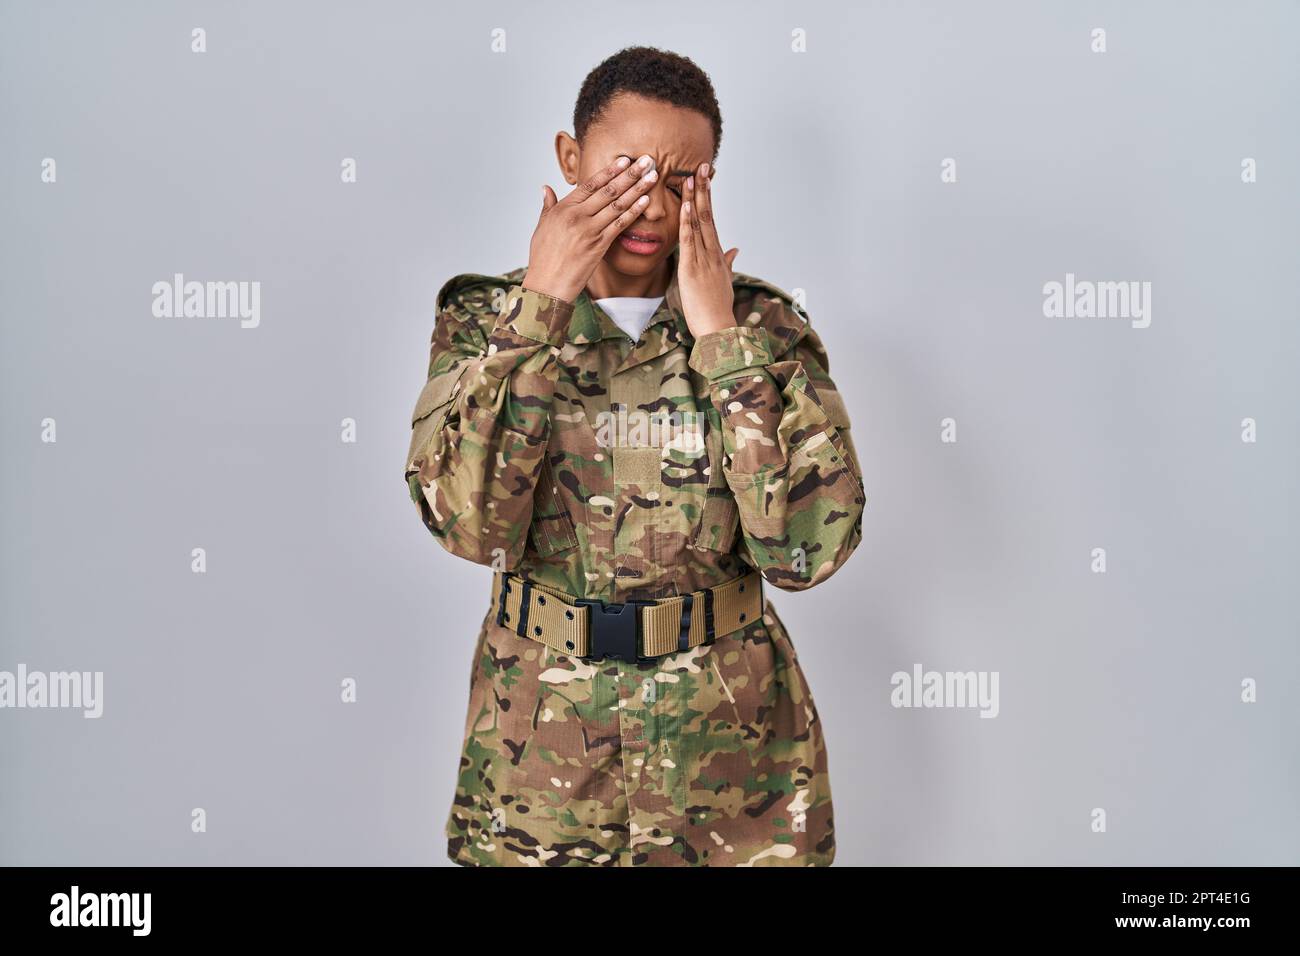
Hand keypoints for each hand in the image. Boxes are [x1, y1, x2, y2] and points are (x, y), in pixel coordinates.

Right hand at [522, 154, 659, 302]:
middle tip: (647, 161)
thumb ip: (547, 206)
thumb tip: (546, 188)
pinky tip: (646, 202)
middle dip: (630, 174)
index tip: (625, 160)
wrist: (547, 285)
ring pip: (617, 204)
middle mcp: (577, 216)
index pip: (590, 184)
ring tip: (652, 177)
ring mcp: (589, 230)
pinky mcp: (599, 245)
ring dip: (637, 189)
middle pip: (608, 190)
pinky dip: (634, 212)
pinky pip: (620, 225)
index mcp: (563, 209)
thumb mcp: (542, 228)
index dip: (610, 171)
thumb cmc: (543, 258)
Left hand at [677, 161, 739, 336]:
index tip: (705, 179)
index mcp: (717, 255)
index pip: (711, 220)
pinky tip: (685, 205)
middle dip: (704, 189)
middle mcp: (712, 253)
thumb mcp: (725, 282)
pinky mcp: (691, 269)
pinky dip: (687, 222)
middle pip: (707, 215)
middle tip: (702, 166)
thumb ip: (728, 263)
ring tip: (691, 176)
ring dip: (694, 198)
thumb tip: (735, 249)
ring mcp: (703, 260)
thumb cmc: (718, 310)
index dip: (707, 198)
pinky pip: (689, 241)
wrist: (718, 329)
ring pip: (698, 223)